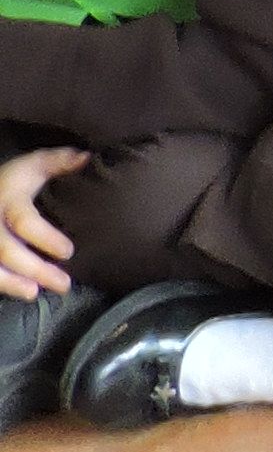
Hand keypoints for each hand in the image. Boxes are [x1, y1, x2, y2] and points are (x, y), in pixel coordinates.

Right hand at [0, 143, 86, 299]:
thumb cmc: (14, 180)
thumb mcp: (34, 165)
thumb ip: (58, 162)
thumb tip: (86, 157)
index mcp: (7, 199)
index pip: (23, 221)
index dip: (44, 238)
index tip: (68, 252)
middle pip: (6, 249)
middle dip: (35, 268)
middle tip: (64, 283)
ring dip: (12, 283)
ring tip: (35, 293)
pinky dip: (3, 284)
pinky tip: (23, 292)